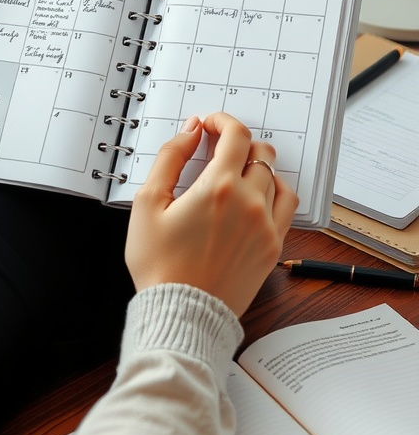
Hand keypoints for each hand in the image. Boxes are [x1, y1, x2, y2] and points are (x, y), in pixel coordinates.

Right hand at [125, 112, 298, 316]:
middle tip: (219, 149)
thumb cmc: (158, 264)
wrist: (182, 313)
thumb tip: (190, 132)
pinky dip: (275, 193)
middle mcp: (249, 202)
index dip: (224, 121)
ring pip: (275, 178)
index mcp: (218, 187)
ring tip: (237, 175)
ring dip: (257, 167)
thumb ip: (169, 159)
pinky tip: (256, 198)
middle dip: (239, 143)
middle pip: (260, 152)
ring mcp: (266, 226)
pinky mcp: (273, 246)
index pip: (236, 135)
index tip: (211, 125)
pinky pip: (287, 207)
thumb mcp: (147, 204)